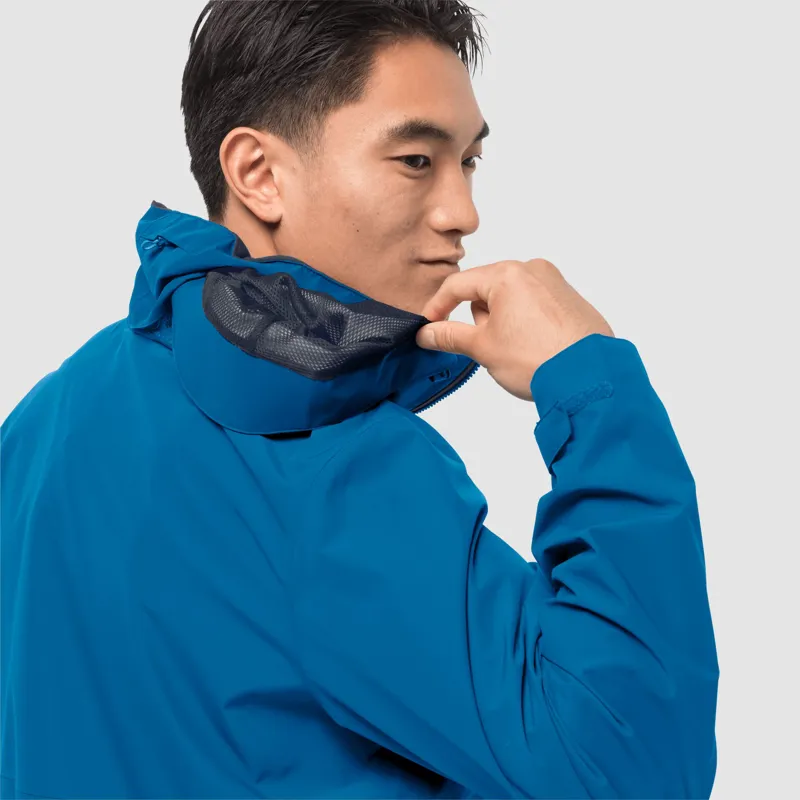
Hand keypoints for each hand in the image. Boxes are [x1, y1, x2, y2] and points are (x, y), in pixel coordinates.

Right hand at [416, 259, 614, 401]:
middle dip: (480, 319)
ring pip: (511, 299)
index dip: (438, 307)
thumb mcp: (483, 348)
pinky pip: (535, 306)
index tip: (430, 327)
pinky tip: (534, 350)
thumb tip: (427, 332)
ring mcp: (556, 283)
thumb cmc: (537, 358)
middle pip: (486, 290)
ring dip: (503, 322)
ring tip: (517, 352)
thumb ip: (450, 336)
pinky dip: (526, 325)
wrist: (589, 377)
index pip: (458, 285)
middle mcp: (533, 270)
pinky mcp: (571, 300)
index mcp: (507, 274)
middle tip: (489, 348)